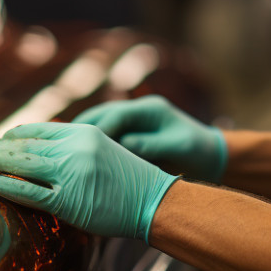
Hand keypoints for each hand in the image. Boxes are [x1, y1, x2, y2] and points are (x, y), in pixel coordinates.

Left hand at [0, 123, 178, 242]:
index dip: (15, 135)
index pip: (39, 129)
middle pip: (26, 145)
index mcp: (83, 132)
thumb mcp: (103, 149)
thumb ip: (74, 146)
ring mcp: (70, 174)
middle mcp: (75, 148)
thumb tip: (42, 149)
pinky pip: (29, 192)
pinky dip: (7, 187)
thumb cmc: (130, 179)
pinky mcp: (68, 201)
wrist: (154, 200)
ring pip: (23, 165)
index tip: (1, 140)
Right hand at [74, 95, 226, 182]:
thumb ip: (152, 145)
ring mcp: (134, 123)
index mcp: (150, 109)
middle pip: (100, 116)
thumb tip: (126, 144)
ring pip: (98, 126)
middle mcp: (138, 112)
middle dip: (79, 131)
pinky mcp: (131, 136)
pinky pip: (105, 138)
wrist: (211, 157)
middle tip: (60, 147)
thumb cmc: (197, 151)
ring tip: (63, 155)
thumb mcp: (179, 147)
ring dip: (81, 139)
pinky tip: (78, 161)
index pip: (116, 115)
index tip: (80, 146)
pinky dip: (91, 148)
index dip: (98, 130)